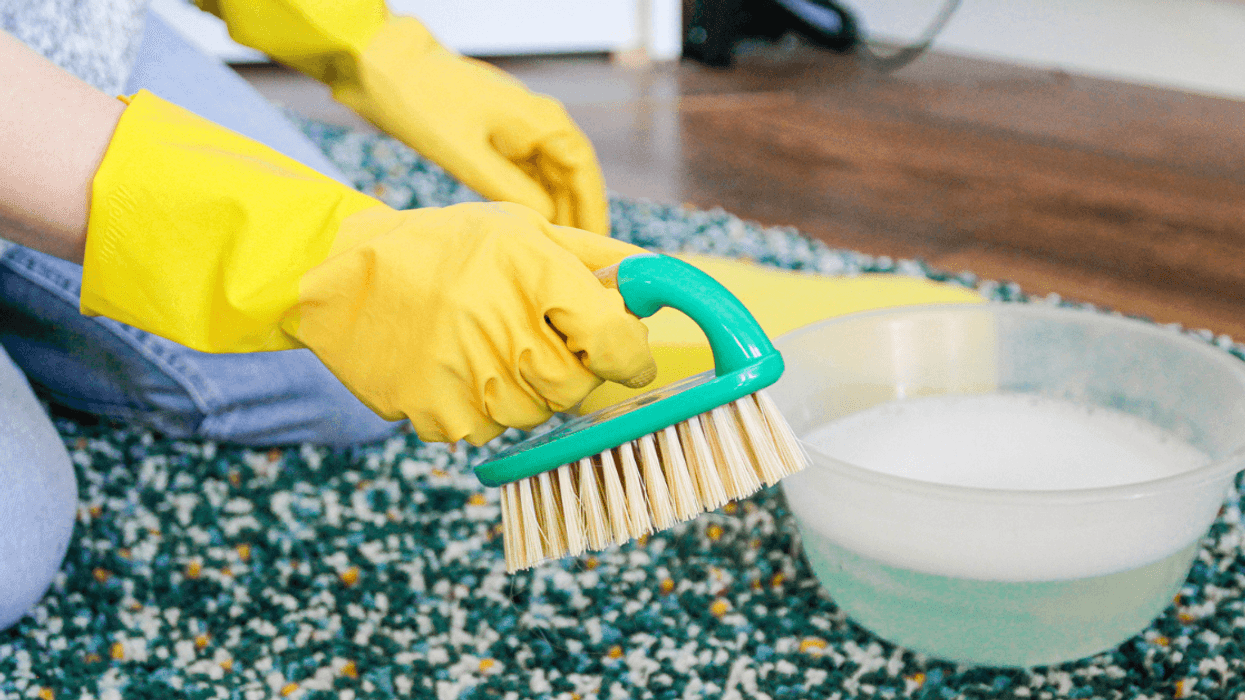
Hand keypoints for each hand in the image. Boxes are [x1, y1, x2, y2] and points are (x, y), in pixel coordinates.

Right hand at [82, 91, 653, 443]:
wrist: (339, 277)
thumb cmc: (443, 248)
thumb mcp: (520, 228)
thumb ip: (594, 255)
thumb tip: (655, 279)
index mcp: (531, 272)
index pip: (614, 338)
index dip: (632, 354)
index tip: (630, 356)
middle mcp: (502, 325)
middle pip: (577, 386)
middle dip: (572, 371)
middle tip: (539, 342)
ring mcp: (466, 376)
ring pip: (534, 414)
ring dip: (524, 390)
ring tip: (486, 347)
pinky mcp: (437, 413)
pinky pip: (486, 431)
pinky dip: (479, 407)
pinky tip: (453, 366)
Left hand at [199, 1, 609, 233]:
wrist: (388, 68)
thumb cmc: (424, 105)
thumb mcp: (465, 154)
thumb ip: (509, 189)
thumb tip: (546, 219)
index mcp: (542, 120)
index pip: (583, 171)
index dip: (592, 210)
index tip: (596, 244)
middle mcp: (540, 123)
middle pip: (572, 179)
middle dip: (578, 218)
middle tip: (578, 262)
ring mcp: (522, 130)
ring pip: (553, 180)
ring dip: (558, 213)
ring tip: (558, 253)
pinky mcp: (503, 139)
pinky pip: (531, 176)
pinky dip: (536, 203)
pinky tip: (534, 230)